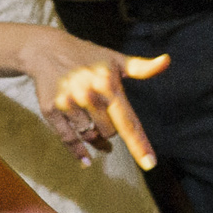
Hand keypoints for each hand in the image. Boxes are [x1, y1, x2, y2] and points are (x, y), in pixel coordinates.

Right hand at [18, 24, 168, 166]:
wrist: (46, 49)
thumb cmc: (86, 57)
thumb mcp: (114, 59)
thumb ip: (140, 67)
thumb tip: (166, 61)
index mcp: (107, 84)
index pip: (128, 121)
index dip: (139, 144)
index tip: (150, 163)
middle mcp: (87, 94)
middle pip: (109, 132)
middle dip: (109, 129)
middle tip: (103, 116)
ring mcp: (67, 103)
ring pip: (90, 136)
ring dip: (94, 136)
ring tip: (92, 123)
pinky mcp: (50, 110)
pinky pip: (68, 139)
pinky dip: (78, 151)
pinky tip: (86, 160)